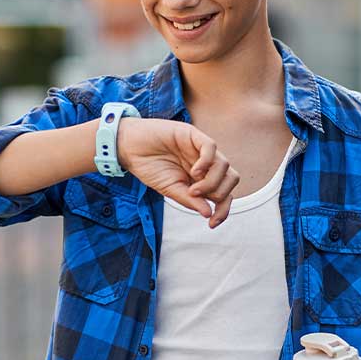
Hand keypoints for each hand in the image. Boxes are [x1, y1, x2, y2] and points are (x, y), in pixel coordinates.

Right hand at [116, 118, 239, 227]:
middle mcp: (205, 164)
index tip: (212, 224)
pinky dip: (206, 162)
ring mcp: (200, 149)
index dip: (223, 210)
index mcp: (202, 178)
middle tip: (196, 197)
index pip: (224, 193)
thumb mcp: (170, 190)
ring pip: (224, 165)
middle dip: (220, 195)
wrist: (129, 147)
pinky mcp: (193, 135)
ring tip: (192, 188)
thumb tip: (209, 214)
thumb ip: (189, 200)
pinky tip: (194, 172)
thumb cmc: (149, 167)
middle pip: (231, 179)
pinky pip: (211, 147)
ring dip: (211, 182)